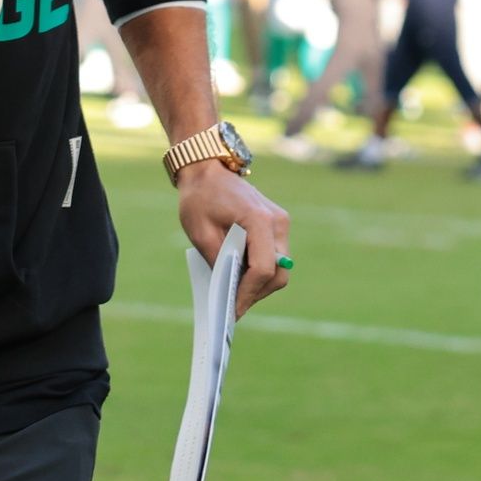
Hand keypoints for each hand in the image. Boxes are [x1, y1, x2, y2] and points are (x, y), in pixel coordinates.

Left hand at [176, 160, 291, 319]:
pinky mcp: (277, 226)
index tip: (233, 310)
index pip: (263, 268)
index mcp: (259, 220)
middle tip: (233, 307)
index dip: (248, 293)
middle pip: (277, 272)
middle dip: (256, 292)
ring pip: (279, 268)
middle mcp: (277, 222)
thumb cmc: (200, 198)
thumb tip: (228, 291)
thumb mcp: (200, 232)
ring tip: (234, 294)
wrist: (208, 170)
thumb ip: (217, 260)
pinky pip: (274, 257)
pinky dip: (260, 270)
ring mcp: (281, 223)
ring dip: (259, 284)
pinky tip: (239, 277)